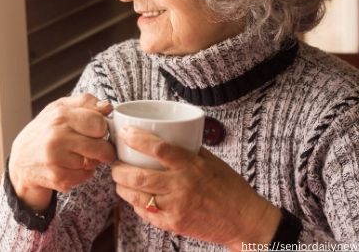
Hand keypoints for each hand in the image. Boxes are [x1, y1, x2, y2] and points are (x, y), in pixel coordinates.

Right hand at [9, 93, 115, 210]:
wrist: (20, 159)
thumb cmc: (45, 131)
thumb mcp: (60, 108)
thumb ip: (85, 102)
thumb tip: (107, 107)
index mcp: (60, 115)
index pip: (99, 123)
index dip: (102, 128)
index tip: (97, 131)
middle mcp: (57, 137)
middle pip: (100, 147)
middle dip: (103, 148)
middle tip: (96, 147)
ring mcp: (56, 159)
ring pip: (94, 163)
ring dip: (91, 161)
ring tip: (77, 155)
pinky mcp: (58, 178)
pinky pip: (86, 176)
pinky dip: (83, 173)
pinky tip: (71, 166)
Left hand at [111, 126, 280, 249]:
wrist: (244, 220)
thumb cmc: (229, 187)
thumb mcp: (210, 161)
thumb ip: (187, 151)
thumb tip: (163, 135)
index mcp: (191, 166)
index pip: (158, 148)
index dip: (137, 139)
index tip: (125, 133)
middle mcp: (181, 186)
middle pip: (137, 176)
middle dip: (118, 169)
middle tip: (114, 163)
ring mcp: (176, 208)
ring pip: (136, 196)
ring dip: (121, 187)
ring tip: (120, 180)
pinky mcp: (173, 225)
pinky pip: (145, 213)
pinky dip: (135, 203)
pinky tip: (134, 197)